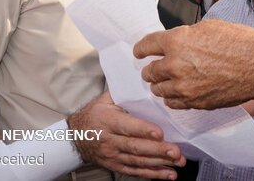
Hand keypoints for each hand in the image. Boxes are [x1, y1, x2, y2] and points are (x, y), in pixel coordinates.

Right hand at [68, 91, 184, 178]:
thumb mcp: (104, 100)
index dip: (143, 130)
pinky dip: (153, 174)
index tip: (160, 133)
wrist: (75, 137)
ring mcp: (113, 155)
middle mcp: (110, 140)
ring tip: (178, 162)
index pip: (127, 126)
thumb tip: (144, 82)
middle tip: (176, 151)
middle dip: (158, 150)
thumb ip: (123, 93)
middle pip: (136, 147)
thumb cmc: (93, 115)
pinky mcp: (117, 165)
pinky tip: (168, 174)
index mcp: (108, 121)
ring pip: (138, 161)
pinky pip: (136, 171)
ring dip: (160, 163)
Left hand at [133, 20, 253, 109]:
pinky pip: (173, 103)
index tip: (139, 51)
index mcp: (176, 41)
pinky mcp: (195, 102)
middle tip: (153, 67)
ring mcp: (184, 87)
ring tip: (166, 81)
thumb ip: (186, 36)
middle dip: (150, 68)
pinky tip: (178, 92)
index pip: (146, 46)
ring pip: (158, 89)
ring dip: (160, 84)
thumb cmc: (240, 42)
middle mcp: (175, 65)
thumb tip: (176, 41)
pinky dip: (172, 97)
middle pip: (149, 71)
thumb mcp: (208, 27)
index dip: (141, 49)